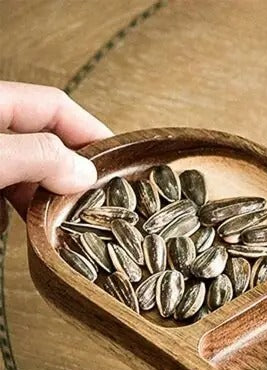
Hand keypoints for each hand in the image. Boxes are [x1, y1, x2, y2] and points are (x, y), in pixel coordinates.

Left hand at [0, 81, 110, 217]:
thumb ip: (39, 157)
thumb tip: (84, 171)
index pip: (54, 106)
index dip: (90, 131)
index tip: (116, 160)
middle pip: (44, 144)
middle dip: (70, 174)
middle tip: (93, 200)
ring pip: (25, 175)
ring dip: (44, 201)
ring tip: (60, 222)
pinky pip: (4, 198)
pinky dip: (17, 215)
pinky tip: (20, 228)